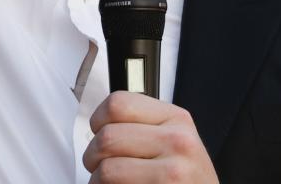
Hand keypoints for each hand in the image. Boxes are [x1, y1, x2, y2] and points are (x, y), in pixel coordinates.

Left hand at [83, 91, 219, 183]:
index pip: (118, 103)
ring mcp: (172, 171)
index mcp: (177, 119)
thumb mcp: (177, 143)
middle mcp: (178, 141)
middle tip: (99, 167)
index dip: (99, 120)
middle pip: (107, 137)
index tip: (99, 132)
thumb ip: (145, 127)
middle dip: (93, 157)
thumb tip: (101, 123)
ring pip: (106, 170)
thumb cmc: (187, 181)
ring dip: (97, 182)